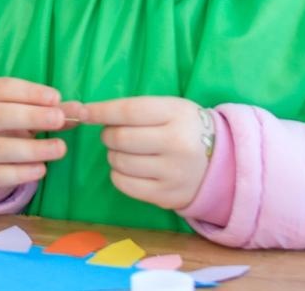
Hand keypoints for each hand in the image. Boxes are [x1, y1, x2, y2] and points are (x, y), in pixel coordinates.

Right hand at [0, 77, 72, 199]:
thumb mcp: (17, 116)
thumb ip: (47, 111)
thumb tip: (80, 111)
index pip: (1, 88)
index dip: (29, 91)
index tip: (56, 98)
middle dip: (30, 116)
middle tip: (59, 119)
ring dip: (31, 148)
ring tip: (60, 148)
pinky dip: (21, 172)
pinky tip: (42, 169)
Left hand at [72, 96, 209, 210]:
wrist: (221, 162)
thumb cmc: (184, 128)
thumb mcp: (169, 109)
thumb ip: (133, 109)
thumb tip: (84, 112)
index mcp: (176, 114)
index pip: (128, 111)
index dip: (100, 111)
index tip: (83, 112)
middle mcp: (177, 144)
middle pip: (120, 138)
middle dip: (108, 135)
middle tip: (115, 135)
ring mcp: (173, 172)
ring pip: (119, 162)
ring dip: (113, 155)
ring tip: (128, 152)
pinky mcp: (167, 196)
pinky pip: (124, 184)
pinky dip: (118, 175)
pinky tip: (129, 169)